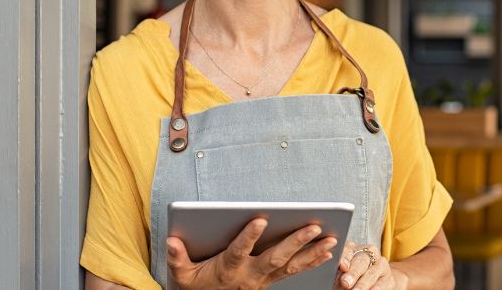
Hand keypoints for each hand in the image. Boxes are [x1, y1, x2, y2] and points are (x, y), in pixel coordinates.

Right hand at [166, 218, 336, 289]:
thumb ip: (177, 258)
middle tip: (313, 227)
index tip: (260, 219)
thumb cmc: (196, 285)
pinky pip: (294, 271)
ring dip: (311, 252)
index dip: (248, 237)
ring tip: (330, 238)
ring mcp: (263, 280)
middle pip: (274, 258)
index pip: (239, 252)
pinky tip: (327, 251)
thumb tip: (171, 240)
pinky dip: (312, 261)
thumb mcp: (181, 275)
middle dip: (295, 242)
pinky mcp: (271, 281)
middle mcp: (249, 276)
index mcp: (228, 270)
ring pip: (290, 265)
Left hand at [335, 243, 406, 289]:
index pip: (348, 250)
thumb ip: (340, 272)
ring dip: (363, 284)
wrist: (376, 279)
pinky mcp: (388, 278)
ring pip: (372, 273)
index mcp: (354, 248)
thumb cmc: (353, 275)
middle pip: (361, 261)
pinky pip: (381, 284)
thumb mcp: (344, 271)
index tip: (342, 266)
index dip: (345, 258)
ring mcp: (380, 265)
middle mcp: (369, 253)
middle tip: (345, 283)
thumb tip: (336, 280)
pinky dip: (373, 289)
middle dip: (353, 272)